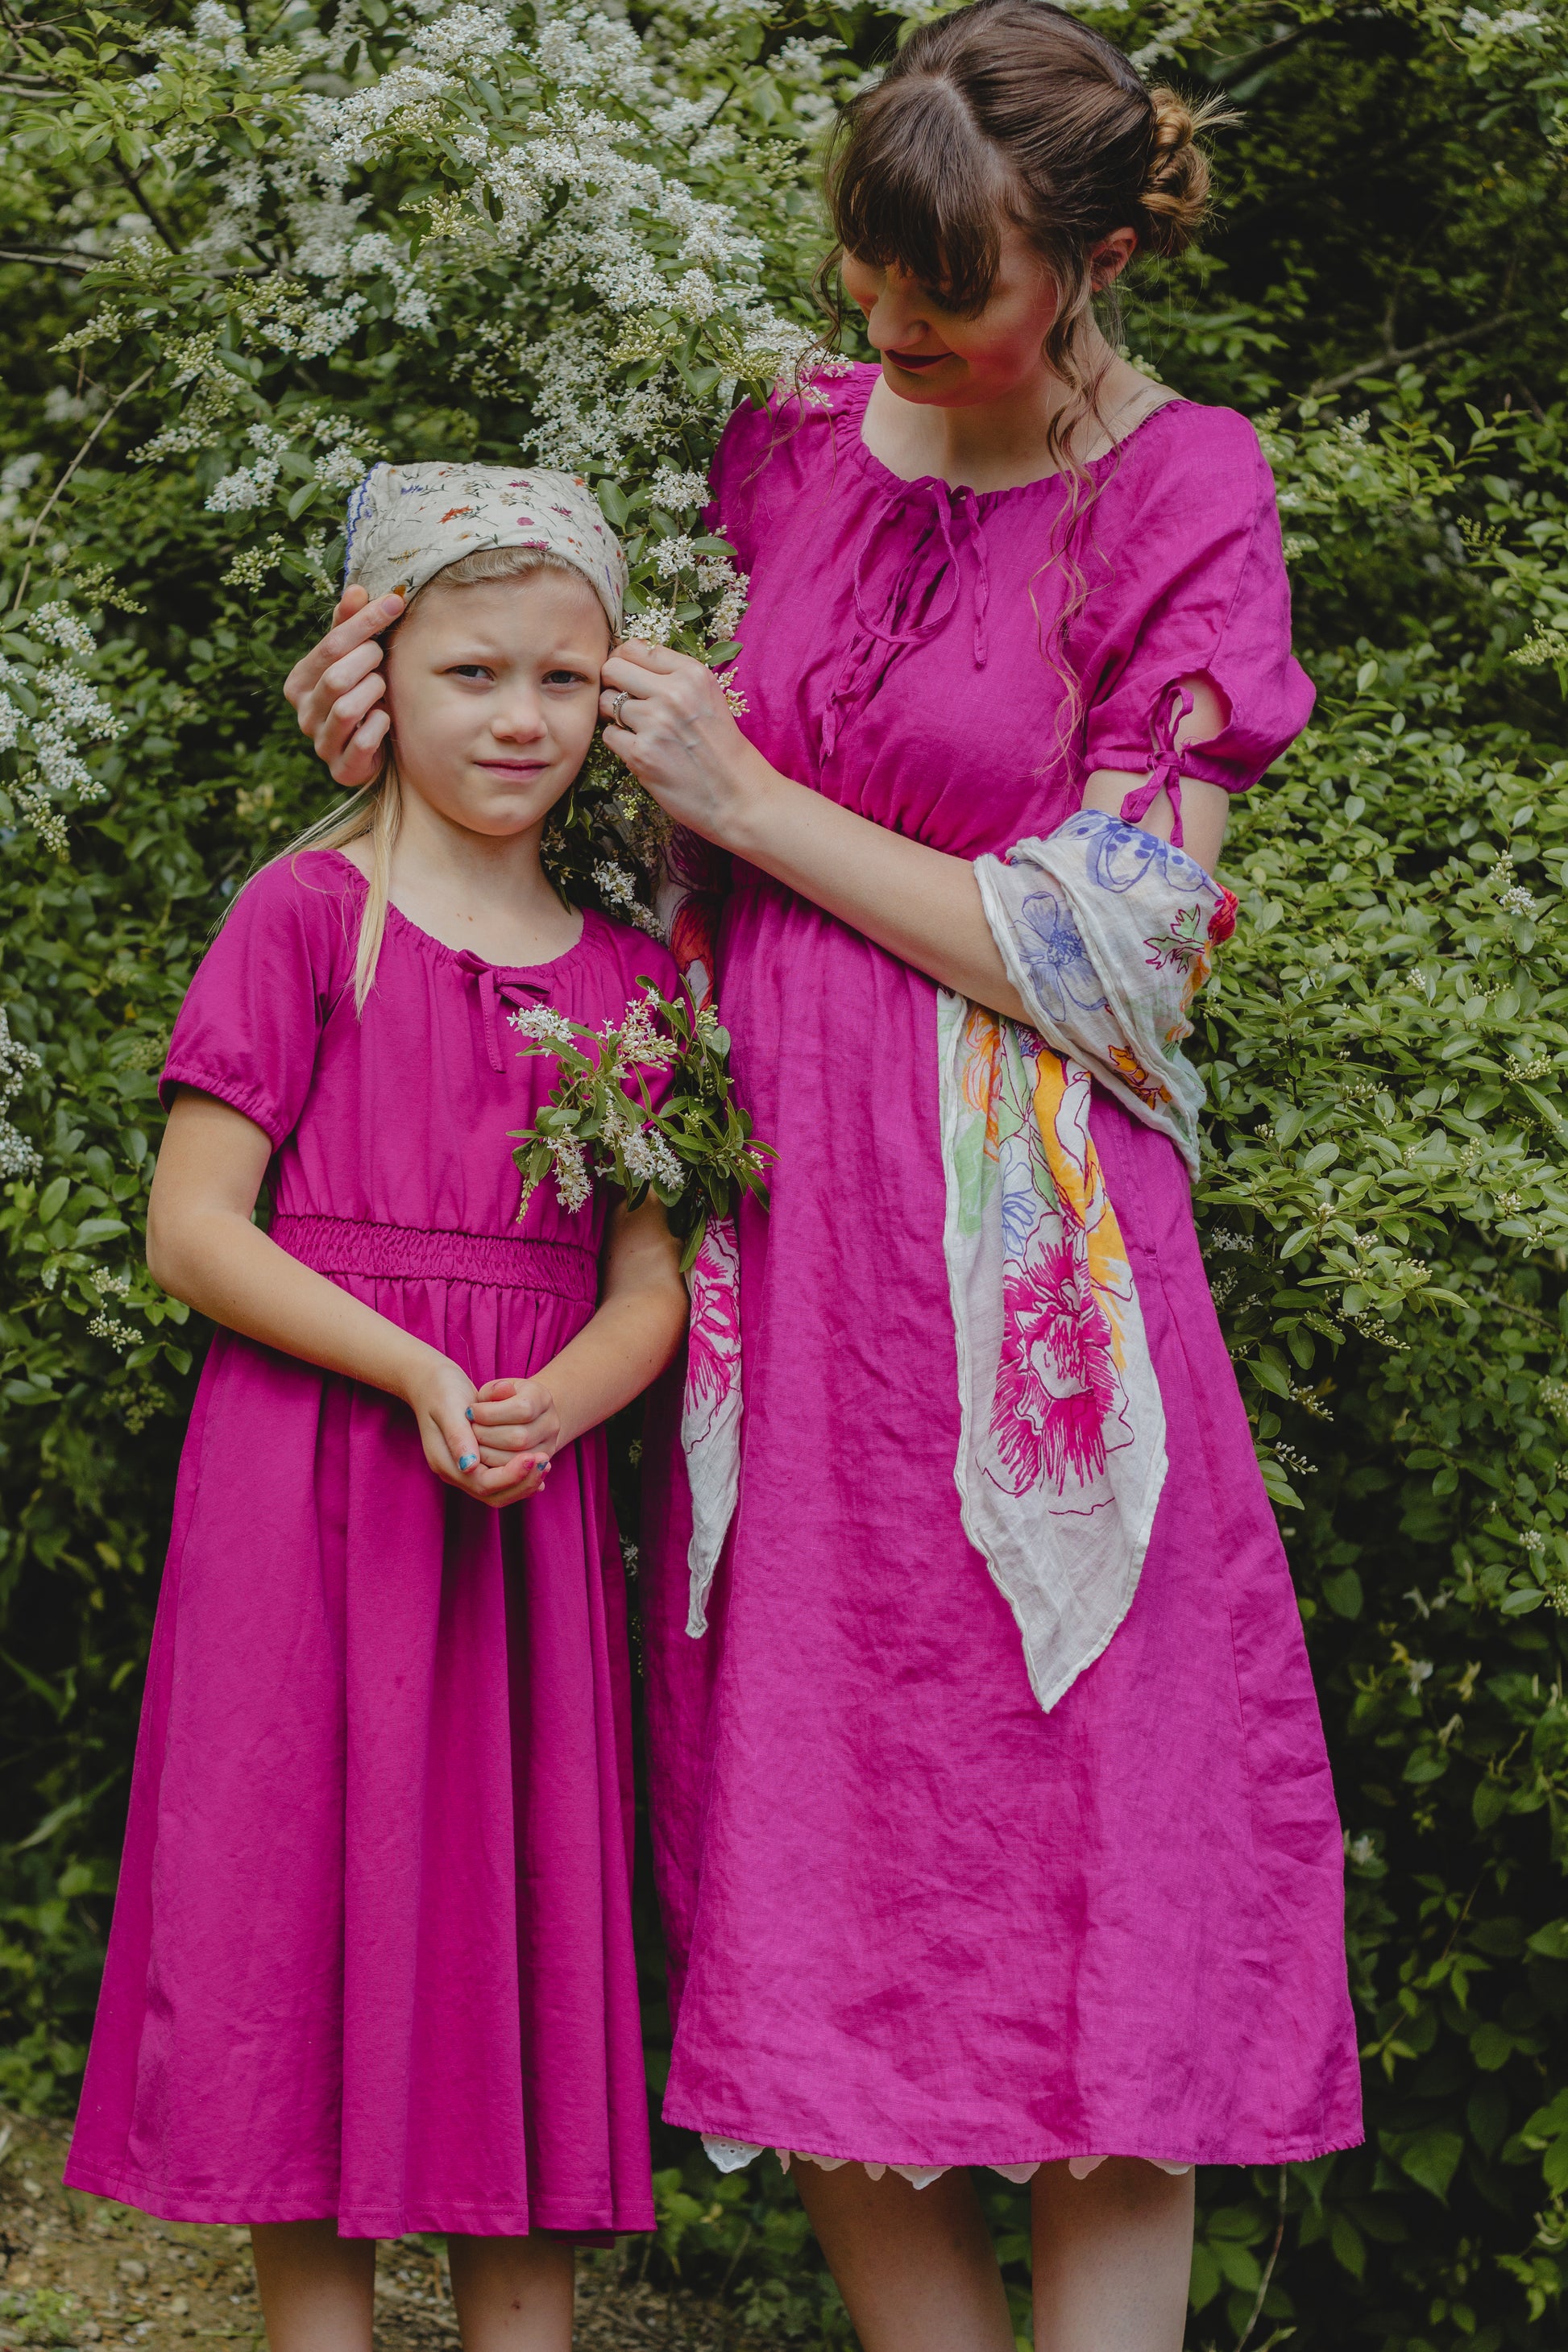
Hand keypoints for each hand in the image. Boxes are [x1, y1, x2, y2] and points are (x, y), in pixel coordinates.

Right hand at [283, 582, 405, 789]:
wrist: (372, 751)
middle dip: (369, 663)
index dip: (365, 622)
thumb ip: (350, 626)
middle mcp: (304, 713)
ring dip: (375, 693)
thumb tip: (356, 588)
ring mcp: (320, 742)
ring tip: (383, 689)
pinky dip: (379, 726)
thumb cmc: (363, 695)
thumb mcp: (354, 659)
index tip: (395, 603)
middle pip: (336, 677)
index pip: (330, 645)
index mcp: (300, 681)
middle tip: (383, 659)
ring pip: (347, 709)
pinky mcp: (341, 768)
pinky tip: (385, 719)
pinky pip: (362, 742)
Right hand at [403, 1352, 547, 1507]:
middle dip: (522, 1482)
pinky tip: (538, 1466)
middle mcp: (455, 1472)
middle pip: (494, 1495)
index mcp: (445, 1462)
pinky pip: (501, 1481)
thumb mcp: (448, 1407)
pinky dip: (520, 1477)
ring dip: (524, 1481)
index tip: (532, 1457)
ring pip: (500, 1492)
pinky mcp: (477, 1462)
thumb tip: (470, 1465)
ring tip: (545, 1463)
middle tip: (545, 1462)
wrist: (432, 1381)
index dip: (510, 1475)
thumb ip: (458, 1436)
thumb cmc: (440, 1389)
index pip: (482, 1484)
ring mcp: (466, 1469)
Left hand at [600, 641, 769, 844]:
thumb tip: (630, 661)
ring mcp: (655, 722)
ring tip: (637, 730)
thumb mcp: (710, 699)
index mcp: (692, 674)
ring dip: (614, 716)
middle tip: (622, 700)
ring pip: (605, 702)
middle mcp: (673, 692)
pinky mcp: (641, 753)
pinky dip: (620, 743)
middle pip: (613, 667)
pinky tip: (641, 751)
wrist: (739, 797)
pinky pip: (609, 735)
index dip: (625, 661)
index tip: (628, 677)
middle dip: (612, 683)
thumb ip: (676, 678)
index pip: (637, 647)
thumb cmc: (723, 750)